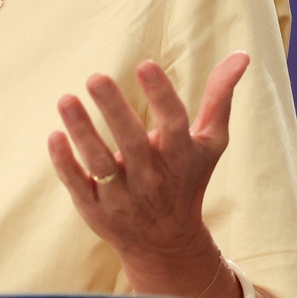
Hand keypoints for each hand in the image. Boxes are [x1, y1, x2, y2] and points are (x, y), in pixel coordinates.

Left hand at [47, 52, 247, 297]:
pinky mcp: (95, 209)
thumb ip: (220, 97)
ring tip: (65, 99)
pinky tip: (54, 136)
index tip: (145, 64)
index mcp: (180, 156)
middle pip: (132, 142)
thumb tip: (242, 54)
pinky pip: (77, 185)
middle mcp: (151, 177)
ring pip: (100, 163)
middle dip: (114, 109)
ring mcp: (122, 196)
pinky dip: (65, 164)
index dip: (161, 94)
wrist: (167, 243)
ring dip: (82, 132)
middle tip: (95, 76)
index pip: (173, 123)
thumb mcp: (211, 142)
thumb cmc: (188, 178)